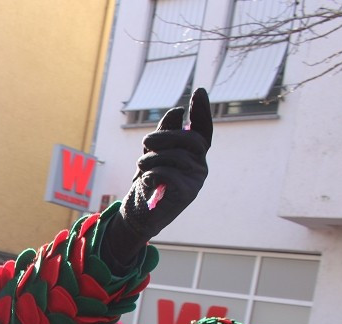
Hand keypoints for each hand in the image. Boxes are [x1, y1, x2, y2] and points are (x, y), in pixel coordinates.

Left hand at [119, 88, 211, 241]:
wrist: (138, 214)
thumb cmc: (147, 181)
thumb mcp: (153, 153)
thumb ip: (164, 133)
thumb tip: (177, 112)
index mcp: (194, 154)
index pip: (203, 129)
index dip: (202, 111)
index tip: (199, 91)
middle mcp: (200, 165)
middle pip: (190, 138)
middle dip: (164, 136)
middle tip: (145, 143)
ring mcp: (196, 179)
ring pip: (175, 155)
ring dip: (151, 158)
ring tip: (141, 166)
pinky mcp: (188, 192)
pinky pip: (168, 172)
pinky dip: (152, 174)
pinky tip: (147, 182)